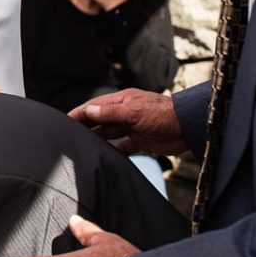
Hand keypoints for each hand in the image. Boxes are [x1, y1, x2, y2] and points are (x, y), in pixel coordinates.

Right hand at [68, 88, 186, 155]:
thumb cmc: (165, 114)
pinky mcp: (142, 141)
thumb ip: (110, 112)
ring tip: (83, 145)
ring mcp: (133, 128)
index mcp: (122, 101)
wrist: (190, 128)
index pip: (95, 107)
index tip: (65, 119)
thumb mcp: (135, 111)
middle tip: (70, 134)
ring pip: (109, 133)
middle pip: (100, 120)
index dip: (80, 112)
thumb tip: (89, 110)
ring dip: (97, 138)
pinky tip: (106, 155)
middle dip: (86, 125)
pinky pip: (123, 147)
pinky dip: (114, 151)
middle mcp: (125, 113)